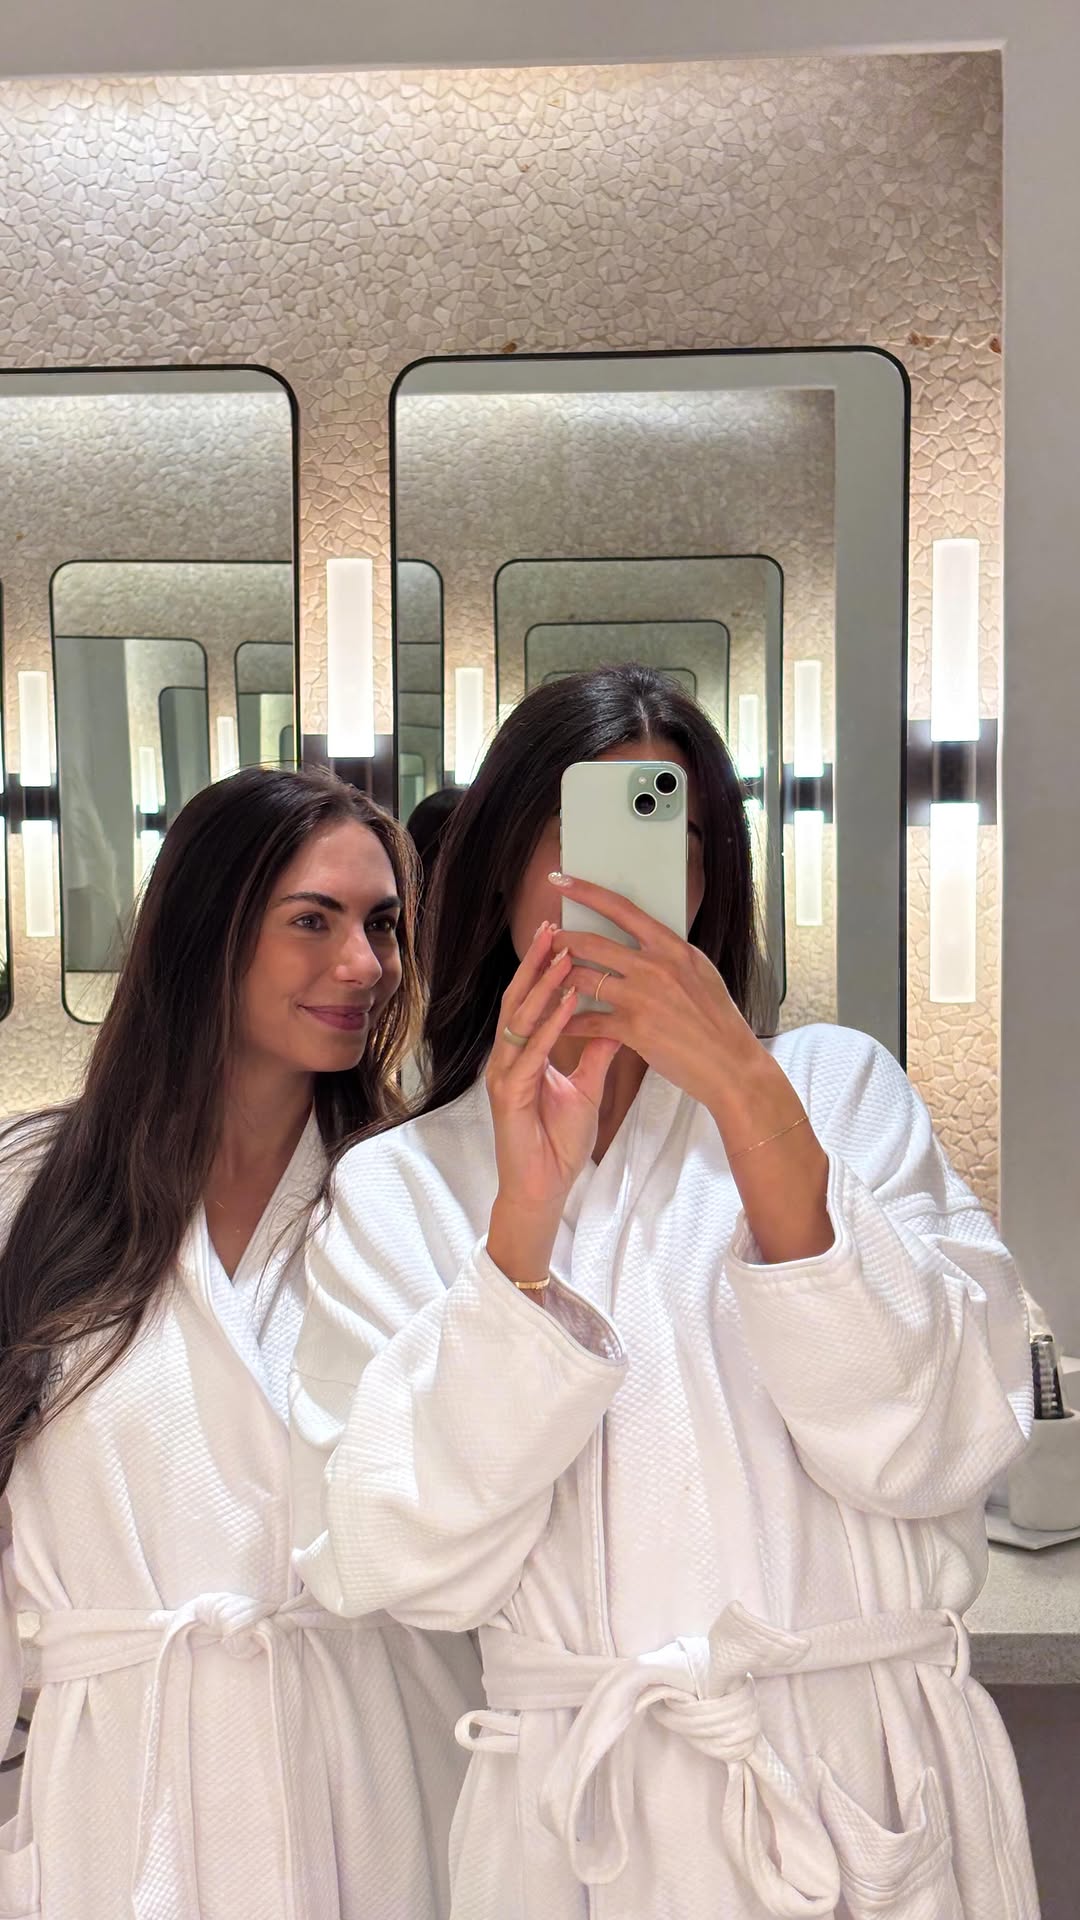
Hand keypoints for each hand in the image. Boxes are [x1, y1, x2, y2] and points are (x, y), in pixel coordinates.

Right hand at [485, 921, 619, 1286]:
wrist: (544, 1187)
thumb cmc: (559, 1141)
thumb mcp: (588, 1087)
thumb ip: (597, 1051)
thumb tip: (616, 1019)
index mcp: (524, 1053)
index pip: (532, 1000)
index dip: (546, 968)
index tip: (565, 935)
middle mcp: (509, 1057)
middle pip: (519, 998)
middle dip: (537, 961)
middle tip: (554, 925)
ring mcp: (504, 1074)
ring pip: (520, 1017)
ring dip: (542, 984)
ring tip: (562, 952)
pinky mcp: (508, 1094)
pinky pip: (530, 1051)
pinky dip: (550, 1023)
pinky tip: (568, 1001)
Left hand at [551, 874, 832, 1262]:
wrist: (732, 1064)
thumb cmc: (718, 1021)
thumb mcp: (701, 973)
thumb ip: (671, 955)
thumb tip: (648, 939)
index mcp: (673, 947)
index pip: (622, 909)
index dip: (587, 892)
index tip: (561, 880)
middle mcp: (656, 966)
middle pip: (592, 943)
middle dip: (560, 939)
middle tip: (543, 937)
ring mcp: (643, 997)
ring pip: (584, 978)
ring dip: (558, 978)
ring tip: (543, 978)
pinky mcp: (634, 1029)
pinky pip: (588, 1020)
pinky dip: (568, 1020)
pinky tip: (555, 1021)